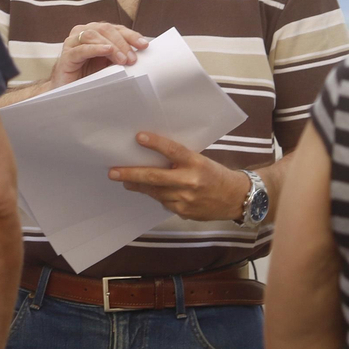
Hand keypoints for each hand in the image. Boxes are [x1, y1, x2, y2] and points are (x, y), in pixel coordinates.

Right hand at [50, 23, 146, 90]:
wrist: (67, 91)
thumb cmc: (88, 76)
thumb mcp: (109, 64)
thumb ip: (120, 56)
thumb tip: (140, 55)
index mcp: (96, 32)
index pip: (116, 29)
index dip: (131, 35)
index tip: (144, 45)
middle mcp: (84, 32)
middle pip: (106, 29)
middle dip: (122, 42)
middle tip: (132, 58)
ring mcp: (73, 42)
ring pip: (94, 35)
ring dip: (111, 46)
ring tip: (122, 58)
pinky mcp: (67, 55)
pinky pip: (82, 48)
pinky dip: (96, 48)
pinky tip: (106, 50)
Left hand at [109, 132, 248, 221]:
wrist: (236, 198)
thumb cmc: (215, 174)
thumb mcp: (200, 160)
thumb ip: (180, 160)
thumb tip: (152, 154)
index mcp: (196, 163)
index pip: (173, 150)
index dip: (155, 143)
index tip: (138, 137)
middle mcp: (190, 181)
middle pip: (155, 177)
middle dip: (131, 174)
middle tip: (113, 171)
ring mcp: (186, 199)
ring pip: (155, 192)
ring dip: (138, 186)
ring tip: (124, 180)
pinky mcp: (184, 212)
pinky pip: (163, 202)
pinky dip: (155, 195)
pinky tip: (148, 190)